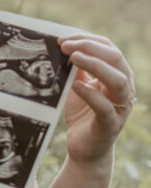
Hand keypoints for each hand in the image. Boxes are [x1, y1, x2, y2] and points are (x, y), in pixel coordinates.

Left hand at [58, 34, 135, 167]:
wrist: (84, 148)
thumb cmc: (82, 114)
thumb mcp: (77, 86)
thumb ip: (75, 69)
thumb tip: (63, 47)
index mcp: (117, 75)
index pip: (109, 48)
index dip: (88, 40)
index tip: (64, 38)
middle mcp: (124, 88)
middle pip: (116, 59)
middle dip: (90, 48)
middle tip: (65, 46)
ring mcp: (120, 107)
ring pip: (118, 80)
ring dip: (95, 65)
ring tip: (73, 58)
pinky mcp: (111, 125)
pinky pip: (105, 107)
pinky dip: (91, 94)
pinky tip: (76, 86)